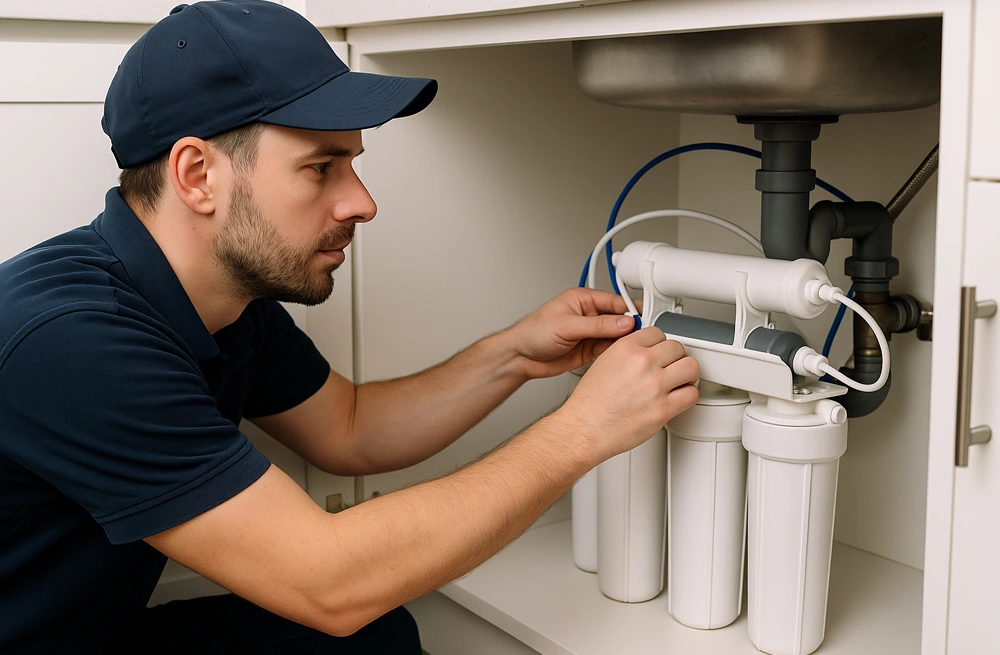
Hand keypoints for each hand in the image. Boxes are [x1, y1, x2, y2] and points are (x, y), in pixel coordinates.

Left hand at [503, 288, 635, 380]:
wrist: (520, 357)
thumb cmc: (533, 332)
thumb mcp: (567, 326)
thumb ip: (597, 325)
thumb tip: (624, 322)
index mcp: (583, 300)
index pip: (615, 301)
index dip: (631, 310)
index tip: (644, 319)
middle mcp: (589, 315)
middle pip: (620, 319)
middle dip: (632, 327)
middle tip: (644, 335)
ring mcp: (591, 333)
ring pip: (617, 336)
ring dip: (626, 341)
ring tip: (635, 348)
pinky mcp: (590, 349)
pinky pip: (610, 349)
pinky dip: (618, 353)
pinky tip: (623, 356)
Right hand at [559, 327, 699, 463]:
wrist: (585, 429)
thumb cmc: (590, 403)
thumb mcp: (603, 362)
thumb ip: (628, 353)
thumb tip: (647, 351)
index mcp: (626, 348)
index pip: (658, 333)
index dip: (660, 345)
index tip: (660, 354)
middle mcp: (642, 363)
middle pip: (678, 348)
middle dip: (674, 359)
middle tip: (670, 368)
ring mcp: (655, 385)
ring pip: (691, 367)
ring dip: (687, 374)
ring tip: (679, 381)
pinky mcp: (664, 408)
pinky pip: (692, 394)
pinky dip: (688, 396)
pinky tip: (678, 398)